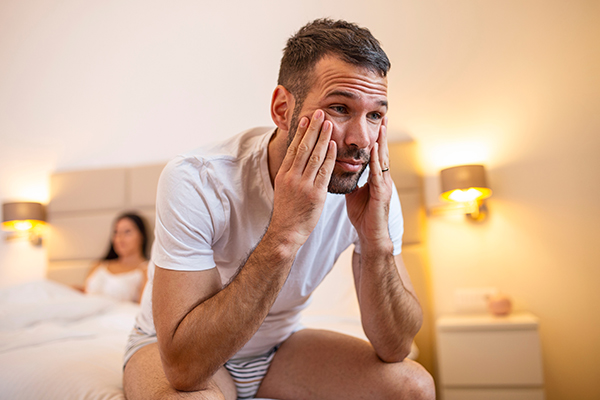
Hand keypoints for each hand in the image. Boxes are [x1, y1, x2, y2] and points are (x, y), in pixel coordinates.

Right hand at [269, 110, 336, 247]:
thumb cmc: (287, 212)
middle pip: (303, 147)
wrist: (285, 232)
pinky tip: (334, 146)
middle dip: (313, 128)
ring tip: (329, 123)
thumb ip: (292, 174)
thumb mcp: (284, 189)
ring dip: (323, 138)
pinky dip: (328, 157)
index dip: (301, 132)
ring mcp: (303, 185)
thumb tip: (298, 160)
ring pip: (314, 156)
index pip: (293, 148)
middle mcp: (292, 177)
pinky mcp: (315, 194)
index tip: (307, 119)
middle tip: (319, 112)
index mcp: (284, 174)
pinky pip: (323, 172)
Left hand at [345, 118, 392, 248]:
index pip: (375, 153)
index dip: (375, 138)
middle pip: (382, 152)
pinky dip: (377, 162)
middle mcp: (382, 179)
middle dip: (383, 135)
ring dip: (382, 144)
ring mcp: (384, 186)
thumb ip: (350, 179)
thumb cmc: (363, 215)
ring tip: (382, 128)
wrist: (370, 235)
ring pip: (383, 161)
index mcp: (375, 177)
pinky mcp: (382, 195)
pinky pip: (378, 176)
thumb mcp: (353, 193)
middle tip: (384, 116)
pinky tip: (376, 152)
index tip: (374, 122)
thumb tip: (340, 168)